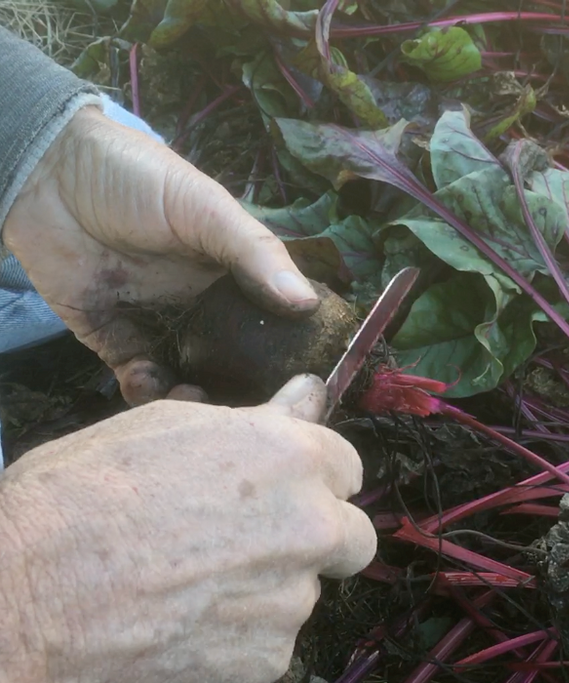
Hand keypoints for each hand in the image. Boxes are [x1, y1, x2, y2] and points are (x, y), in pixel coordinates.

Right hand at [0, 374, 374, 682]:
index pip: (348, 467)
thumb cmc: (81, 496)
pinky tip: (184, 627)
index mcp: (291, 458)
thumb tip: (310, 394)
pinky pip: (270, 642)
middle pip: (353, 536)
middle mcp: (310, 525)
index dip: (313, 479)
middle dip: (317, 538)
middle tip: (253, 545)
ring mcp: (292, 597)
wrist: (25, 596)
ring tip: (190, 588)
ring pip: (304, 591)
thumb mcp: (167, 429)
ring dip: (269, 590)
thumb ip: (259, 421)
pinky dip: (239, 637)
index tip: (285, 490)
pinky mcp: (267, 658)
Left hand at [1, 105, 318, 403]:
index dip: (286, 352)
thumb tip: (306, 304)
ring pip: (186, 376)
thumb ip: (255, 254)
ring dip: (191, 397)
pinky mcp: (110, 336)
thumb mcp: (207, 208)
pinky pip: (135, 376)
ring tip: (191, 399)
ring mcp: (156, 322)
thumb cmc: (138, 178)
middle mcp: (200, 304)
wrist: (47, 172)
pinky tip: (147, 379)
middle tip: (243, 409)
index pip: (269, 321)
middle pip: (232, 360)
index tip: (301, 382)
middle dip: (239, 389)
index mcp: (232, 274)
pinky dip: (143, 388)